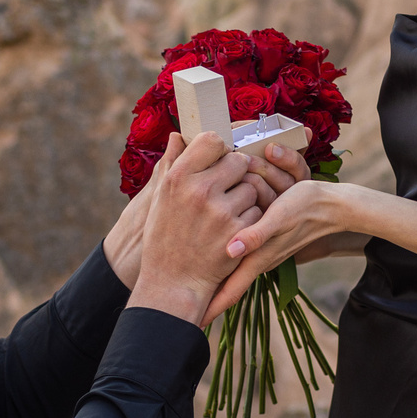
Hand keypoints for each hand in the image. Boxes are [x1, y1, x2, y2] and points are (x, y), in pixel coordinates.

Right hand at [108, 138, 305, 285]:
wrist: (173, 282)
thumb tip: (178, 135)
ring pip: (251, 186)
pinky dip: (249, 220)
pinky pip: (257, 211)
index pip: (211, 139)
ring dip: (244, 198)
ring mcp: (221, 212)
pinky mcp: (239, 232)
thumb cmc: (164, 238)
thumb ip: (172, 164)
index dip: (218, 149)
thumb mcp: (159, 199)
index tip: (217, 160)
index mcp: (178, 178)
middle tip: (225, 189)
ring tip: (225, 214)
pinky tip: (233, 230)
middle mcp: (199, 191)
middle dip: (236, 173)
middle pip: (238, 161)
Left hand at [201, 179, 357, 323]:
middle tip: (182, 314)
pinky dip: (225, 269)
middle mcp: (259, 261)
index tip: (189, 326)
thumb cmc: (305, 207)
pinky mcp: (267, 244)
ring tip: (191, 294)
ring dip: (216, 287)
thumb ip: (256, 235)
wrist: (333, 206)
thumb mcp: (280, 217)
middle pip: (229, 288)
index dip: (210, 309)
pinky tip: (216, 263)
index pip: (230, 292)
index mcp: (258, 259)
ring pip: (234, 276)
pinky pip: (241, 262)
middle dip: (208, 302)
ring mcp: (264, 254)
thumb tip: (230, 251)